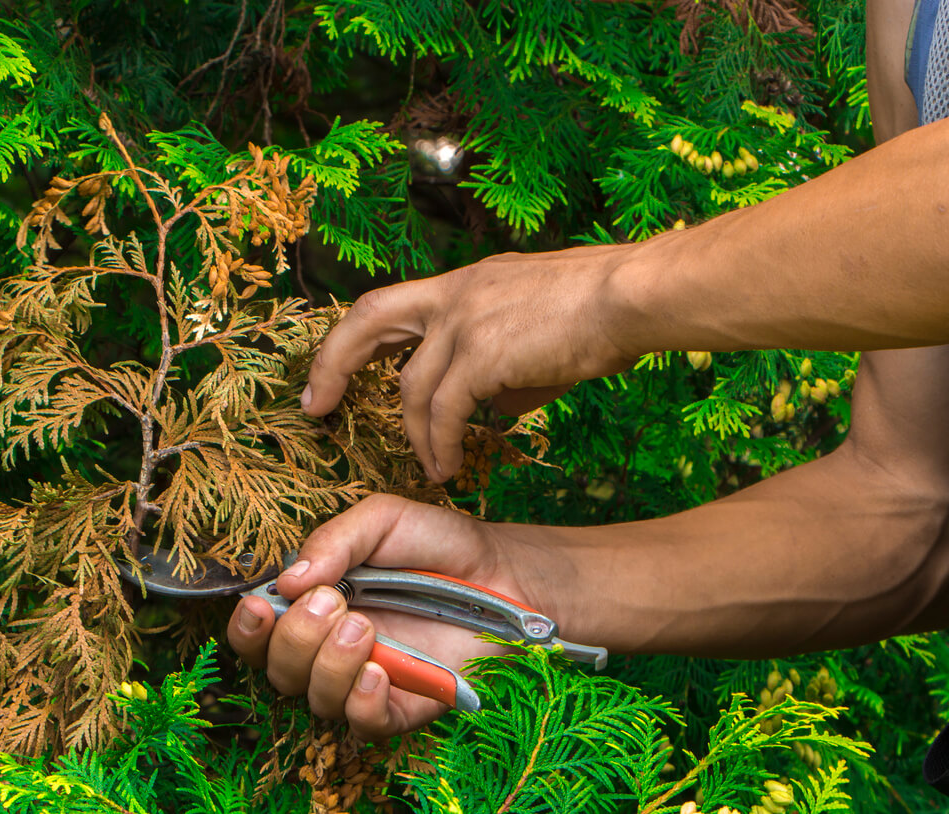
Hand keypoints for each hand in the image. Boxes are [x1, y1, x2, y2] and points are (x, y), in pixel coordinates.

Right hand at [227, 494, 544, 739]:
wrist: (504, 571)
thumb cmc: (437, 544)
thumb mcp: (383, 521)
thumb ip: (334, 541)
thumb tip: (288, 580)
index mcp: (313, 604)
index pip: (258, 632)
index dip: (248, 628)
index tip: (259, 605)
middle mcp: (329, 648)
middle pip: (279, 669)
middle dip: (295, 638)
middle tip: (333, 603)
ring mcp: (366, 679)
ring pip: (316, 698)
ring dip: (328, 666)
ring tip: (364, 628)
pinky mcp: (404, 704)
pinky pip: (364, 723)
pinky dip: (361, 703)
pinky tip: (378, 671)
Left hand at [301, 249, 636, 480]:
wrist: (632, 296)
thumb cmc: (597, 313)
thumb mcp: (529, 329)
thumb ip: (497, 363)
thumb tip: (489, 403)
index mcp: (462, 284)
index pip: (387, 305)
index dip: (352, 340)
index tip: (331, 374)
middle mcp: (454, 295)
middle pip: (367, 322)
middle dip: (333, 365)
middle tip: (316, 407)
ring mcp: (465, 319)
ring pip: (412, 386)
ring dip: (417, 435)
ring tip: (433, 468)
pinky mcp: (483, 352)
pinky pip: (446, 410)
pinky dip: (442, 443)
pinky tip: (450, 465)